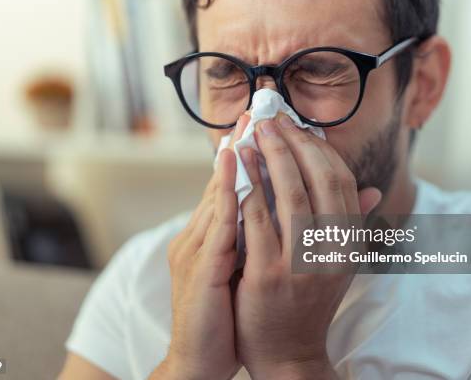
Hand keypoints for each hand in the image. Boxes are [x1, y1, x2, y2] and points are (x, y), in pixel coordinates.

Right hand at [150, 117, 248, 379]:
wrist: (199, 359)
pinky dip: (224, 194)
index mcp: (211, 238)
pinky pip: (216, 225)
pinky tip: (236, 170)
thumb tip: (275, 211)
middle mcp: (199, 238)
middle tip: (255, 114)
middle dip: (240, 147)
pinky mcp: (198, 269)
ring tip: (245, 128)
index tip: (264, 129)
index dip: (246, 158)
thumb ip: (254, 238)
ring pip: (216, 196)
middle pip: (220, 183)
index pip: (229, 189)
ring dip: (230, 160)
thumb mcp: (241, 271)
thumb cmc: (226, 314)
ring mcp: (195, 251)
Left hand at [234, 114, 380, 378]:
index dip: (319, 149)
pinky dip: (247, 188)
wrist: (287, 353)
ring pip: (289, 194)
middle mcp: (333, 250)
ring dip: (270, 157)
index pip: (341, 181)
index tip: (297, 127)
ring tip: (253, 133)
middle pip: (317, 180)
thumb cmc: (308, 302)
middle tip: (271, 120)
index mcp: (350, 243)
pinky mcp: (269, 275)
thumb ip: (349, 225)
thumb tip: (370, 191)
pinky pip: (258, 220)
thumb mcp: (337, 265)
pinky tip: (236, 168)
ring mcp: (302, 263)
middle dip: (293, 144)